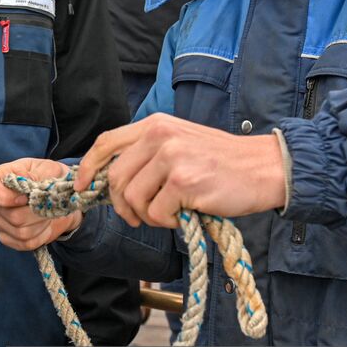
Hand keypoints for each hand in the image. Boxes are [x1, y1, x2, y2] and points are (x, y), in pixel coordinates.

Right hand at [0, 158, 83, 251]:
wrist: (58, 198)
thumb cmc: (50, 178)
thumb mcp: (48, 169)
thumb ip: (37, 176)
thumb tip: (28, 188)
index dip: (5, 197)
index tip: (26, 196)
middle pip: (11, 215)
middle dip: (36, 211)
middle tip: (48, 202)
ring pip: (21, 232)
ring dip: (41, 223)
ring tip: (47, 212)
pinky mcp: (8, 237)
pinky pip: (25, 243)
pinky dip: (41, 235)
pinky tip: (44, 224)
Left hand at [74, 113, 286, 226]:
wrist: (265, 168)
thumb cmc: (223, 163)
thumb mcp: (181, 143)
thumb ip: (148, 154)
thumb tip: (111, 179)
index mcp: (156, 124)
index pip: (107, 143)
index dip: (88, 167)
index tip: (81, 186)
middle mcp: (160, 135)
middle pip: (115, 179)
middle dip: (123, 205)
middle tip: (142, 215)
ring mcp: (171, 157)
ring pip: (132, 199)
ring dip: (148, 215)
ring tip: (171, 212)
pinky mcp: (183, 181)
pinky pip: (155, 213)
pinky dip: (167, 222)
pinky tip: (186, 213)